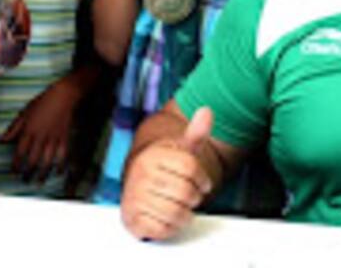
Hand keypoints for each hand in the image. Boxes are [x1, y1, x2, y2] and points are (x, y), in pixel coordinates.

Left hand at [1, 74, 84, 182]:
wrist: (62, 96)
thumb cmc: (41, 102)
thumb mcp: (24, 113)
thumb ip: (13, 128)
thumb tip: (1, 140)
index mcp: (29, 130)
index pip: (20, 151)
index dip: (16, 163)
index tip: (13, 171)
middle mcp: (40, 136)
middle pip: (33, 159)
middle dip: (28, 172)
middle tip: (25, 180)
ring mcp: (53, 138)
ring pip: (47, 160)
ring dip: (42, 173)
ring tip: (39, 182)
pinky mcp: (64, 138)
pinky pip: (63, 155)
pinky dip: (61, 165)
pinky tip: (58, 173)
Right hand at [121, 108, 213, 240]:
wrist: (137, 187)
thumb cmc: (164, 169)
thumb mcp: (181, 150)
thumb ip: (195, 132)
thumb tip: (207, 111)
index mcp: (153, 155)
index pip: (190, 167)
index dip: (202, 178)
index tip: (201, 182)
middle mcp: (141, 175)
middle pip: (186, 192)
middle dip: (194, 197)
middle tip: (188, 195)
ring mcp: (135, 197)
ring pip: (177, 213)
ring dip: (184, 214)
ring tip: (178, 206)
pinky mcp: (133, 219)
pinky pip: (164, 230)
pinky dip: (171, 227)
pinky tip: (166, 217)